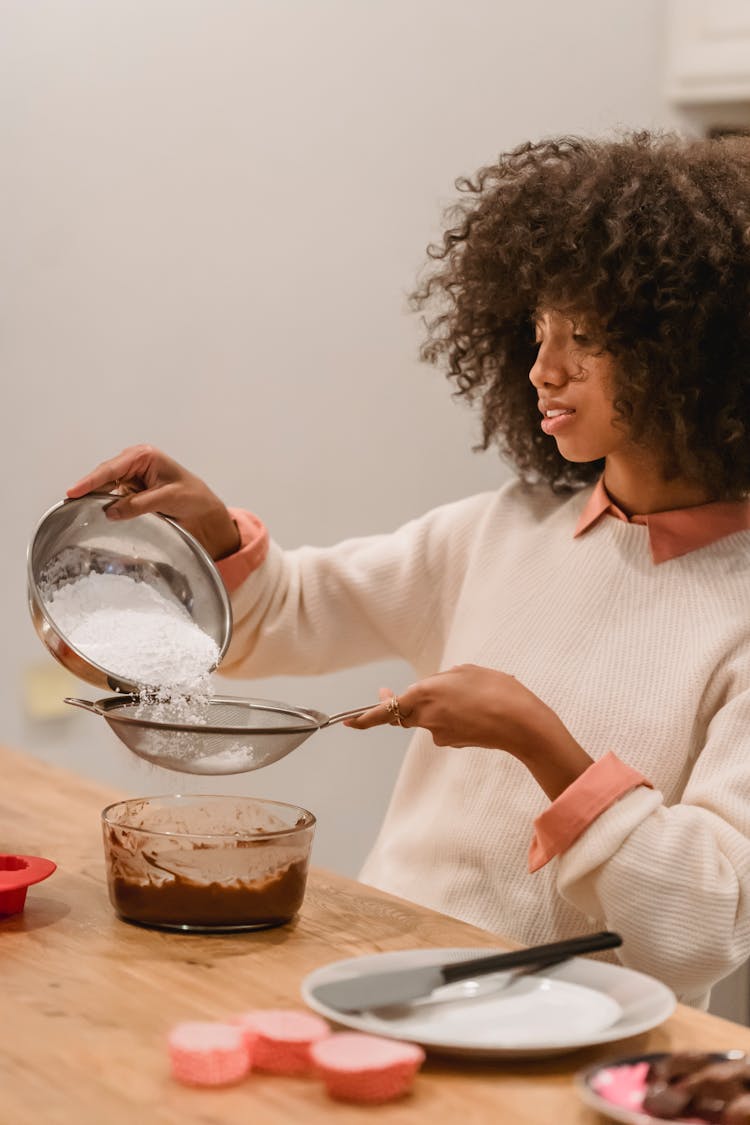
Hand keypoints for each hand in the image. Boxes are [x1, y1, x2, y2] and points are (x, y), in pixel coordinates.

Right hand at [67, 444, 240, 560]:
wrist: (203, 509)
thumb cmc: (192, 496)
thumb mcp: (166, 498)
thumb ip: (138, 504)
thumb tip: (112, 511)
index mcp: (144, 456)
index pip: (112, 468)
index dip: (91, 481)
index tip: (75, 491)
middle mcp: (135, 463)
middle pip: (105, 476)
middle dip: (90, 488)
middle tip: (72, 502)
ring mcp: (132, 477)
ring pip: (107, 487)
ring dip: (98, 498)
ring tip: (82, 508)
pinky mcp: (132, 491)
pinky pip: (114, 498)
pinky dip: (109, 505)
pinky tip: (102, 512)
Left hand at [346, 664, 593, 799]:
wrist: (522, 723)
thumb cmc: (496, 690)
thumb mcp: (465, 671)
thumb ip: (443, 680)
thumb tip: (434, 692)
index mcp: (425, 694)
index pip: (386, 711)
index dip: (364, 718)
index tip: (348, 722)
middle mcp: (427, 718)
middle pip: (404, 714)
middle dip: (396, 704)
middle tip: (386, 691)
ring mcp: (442, 734)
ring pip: (428, 718)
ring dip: (437, 706)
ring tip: (467, 692)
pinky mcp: (456, 743)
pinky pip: (446, 726)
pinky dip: (454, 716)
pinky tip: (475, 707)